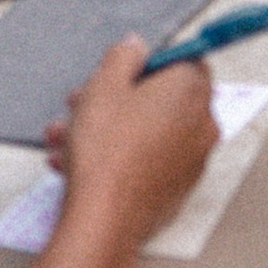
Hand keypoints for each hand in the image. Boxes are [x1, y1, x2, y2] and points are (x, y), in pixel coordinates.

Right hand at [43, 36, 218, 252]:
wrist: (105, 220)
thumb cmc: (106, 151)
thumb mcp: (104, 86)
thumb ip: (123, 55)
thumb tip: (137, 47)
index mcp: (191, 91)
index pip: (186, 59)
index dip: (150, 62)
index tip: (122, 70)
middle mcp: (201, 125)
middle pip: (162, 97)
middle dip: (117, 97)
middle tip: (83, 102)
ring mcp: (191, 161)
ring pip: (147, 131)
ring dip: (107, 128)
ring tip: (66, 137)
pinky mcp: (175, 189)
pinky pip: (147, 160)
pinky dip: (118, 156)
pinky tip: (76, 161)